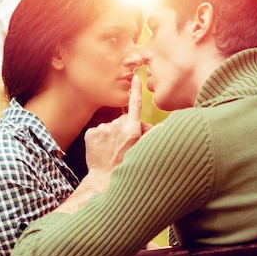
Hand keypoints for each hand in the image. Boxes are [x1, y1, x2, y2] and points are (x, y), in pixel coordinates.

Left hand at [54, 75, 146, 213]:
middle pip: (124, 119)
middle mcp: (117, 126)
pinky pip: (98, 130)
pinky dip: (100, 137)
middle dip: (127, 128)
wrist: (103, 179)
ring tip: (113, 150)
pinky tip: (102, 149)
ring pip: (111, 126)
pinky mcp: (90, 133)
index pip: (135, 104)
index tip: (135, 76)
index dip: (136, 89)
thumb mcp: (141, 151)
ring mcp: (102, 129)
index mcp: (131, 129)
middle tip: (127, 145)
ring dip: (113, 134)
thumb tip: (166, 126)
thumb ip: (152, 136)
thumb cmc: (126, 166)